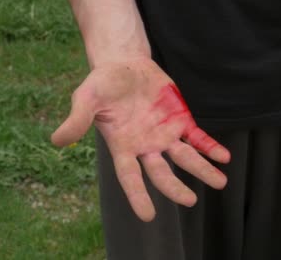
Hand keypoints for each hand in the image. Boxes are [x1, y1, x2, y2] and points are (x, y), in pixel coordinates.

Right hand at [51, 56, 230, 220]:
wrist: (126, 65)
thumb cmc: (103, 84)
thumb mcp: (86, 98)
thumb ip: (77, 119)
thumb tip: (56, 141)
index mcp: (122, 146)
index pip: (130, 177)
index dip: (138, 195)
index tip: (148, 215)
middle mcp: (146, 146)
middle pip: (162, 172)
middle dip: (175, 187)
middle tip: (190, 200)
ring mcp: (165, 135)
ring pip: (186, 158)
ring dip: (203, 170)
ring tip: (221, 182)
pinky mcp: (180, 120)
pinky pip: (198, 138)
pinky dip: (210, 147)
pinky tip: (224, 157)